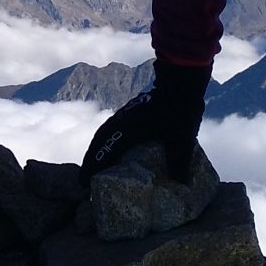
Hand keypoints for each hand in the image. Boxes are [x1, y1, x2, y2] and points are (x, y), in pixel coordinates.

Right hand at [83, 61, 212, 173]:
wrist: (179, 80)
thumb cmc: (179, 111)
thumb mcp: (181, 141)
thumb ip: (179, 164)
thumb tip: (180, 185)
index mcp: (128, 132)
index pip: (102, 154)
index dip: (91, 169)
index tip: (84, 184)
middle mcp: (120, 123)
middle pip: (97, 143)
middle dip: (89, 161)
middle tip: (84, 178)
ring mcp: (124, 114)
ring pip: (103, 133)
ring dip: (96, 149)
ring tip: (95, 163)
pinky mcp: (130, 109)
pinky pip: (110, 126)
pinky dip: (105, 138)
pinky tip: (113, 143)